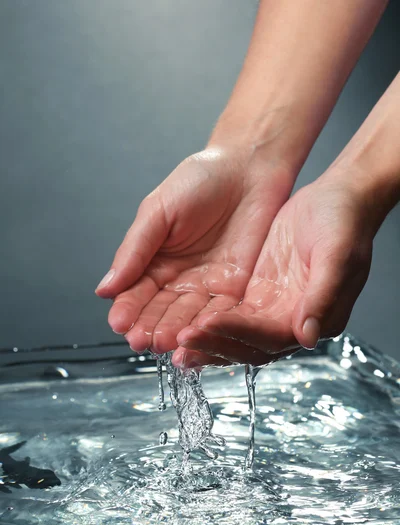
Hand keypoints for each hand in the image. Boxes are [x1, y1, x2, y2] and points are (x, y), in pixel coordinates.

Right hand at [96, 147, 293, 354]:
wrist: (248, 169)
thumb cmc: (200, 180)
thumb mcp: (158, 211)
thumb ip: (135, 249)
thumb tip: (105, 288)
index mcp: (154, 261)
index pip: (136, 292)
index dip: (127, 309)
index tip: (120, 324)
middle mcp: (178, 279)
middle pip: (160, 310)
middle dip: (149, 326)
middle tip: (140, 342)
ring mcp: (206, 286)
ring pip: (187, 316)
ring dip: (175, 332)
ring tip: (164, 344)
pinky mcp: (235, 289)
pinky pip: (221, 312)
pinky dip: (209, 326)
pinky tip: (197, 336)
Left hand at [174, 174, 373, 366]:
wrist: (338, 199)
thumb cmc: (345, 222)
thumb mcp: (338, 253)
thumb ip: (323, 295)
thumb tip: (307, 336)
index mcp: (315, 317)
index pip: (269, 337)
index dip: (237, 333)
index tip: (205, 325)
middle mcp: (289, 320)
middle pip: (246, 344)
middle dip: (213, 345)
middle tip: (179, 342)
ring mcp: (269, 308)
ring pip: (231, 334)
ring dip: (204, 340)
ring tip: (171, 341)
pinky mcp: (254, 293)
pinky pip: (225, 314)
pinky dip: (204, 322)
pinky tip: (181, 323)